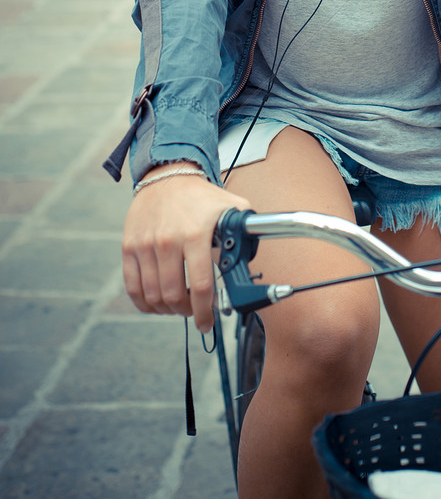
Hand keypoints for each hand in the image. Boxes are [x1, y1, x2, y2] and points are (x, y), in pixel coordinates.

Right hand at [122, 163, 250, 333]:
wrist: (167, 176)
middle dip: (187, 312)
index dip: (205, 311)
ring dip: (166, 310)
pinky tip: (154, 303)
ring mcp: (145, 245)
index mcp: (195, 234)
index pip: (201, 286)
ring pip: (152, 296)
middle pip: (174, 296)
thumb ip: (246, 231)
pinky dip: (143, 303)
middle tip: (194, 312)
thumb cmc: (201, 196)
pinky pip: (132, 287)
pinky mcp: (129, 247)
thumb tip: (254, 256)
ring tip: (177, 307)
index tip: (208, 322)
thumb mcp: (231, 207)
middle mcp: (167, 241)